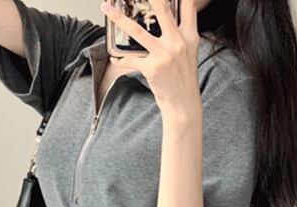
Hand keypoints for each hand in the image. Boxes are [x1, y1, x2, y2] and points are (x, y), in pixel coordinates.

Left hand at [101, 0, 201, 119]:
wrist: (184, 105)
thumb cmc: (184, 80)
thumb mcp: (189, 53)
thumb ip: (181, 35)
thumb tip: (168, 19)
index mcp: (190, 37)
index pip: (189, 7)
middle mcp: (178, 43)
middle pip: (162, 10)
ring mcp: (165, 55)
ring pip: (137, 31)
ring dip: (119, 18)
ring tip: (106, 8)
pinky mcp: (153, 68)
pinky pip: (131, 60)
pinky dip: (121, 60)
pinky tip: (115, 59)